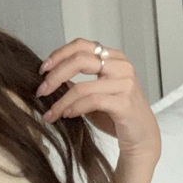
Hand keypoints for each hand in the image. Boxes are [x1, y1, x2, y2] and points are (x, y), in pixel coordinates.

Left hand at [36, 38, 159, 162]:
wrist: (141, 137)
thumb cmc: (116, 114)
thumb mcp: (95, 93)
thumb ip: (77, 82)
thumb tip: (49, 78)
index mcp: (114, 58)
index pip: (81, 45)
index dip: (59, 55)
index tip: (42, 69)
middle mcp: (121, 66)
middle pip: (79, 60)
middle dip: (55, 76)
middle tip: (41, 91)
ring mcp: (125, 83)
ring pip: (82, 86)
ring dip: (60, 102)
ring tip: (50, 113)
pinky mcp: (125, 103)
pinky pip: (92, 102)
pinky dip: (75, 108)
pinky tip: (66, 115)